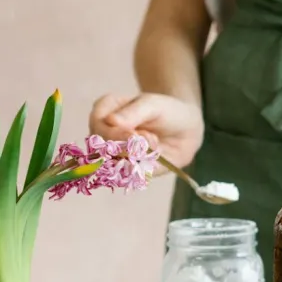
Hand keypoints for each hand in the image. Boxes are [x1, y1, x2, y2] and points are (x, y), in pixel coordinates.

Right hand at [89, 93, 203, 166]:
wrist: (184, 130)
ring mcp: (110, 152)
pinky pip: (126, 176)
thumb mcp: (152, 105)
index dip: (114, 134)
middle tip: (152, 138)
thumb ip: (132, 112)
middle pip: (102, 147)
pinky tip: (155, 156)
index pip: (97, 124)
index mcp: (103, 110)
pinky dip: (143, 168)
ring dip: (138, 158)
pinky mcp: (123, 169)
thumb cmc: (165, 111)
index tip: (136, 135)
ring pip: (113, 164)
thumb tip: (110, 121)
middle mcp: (101, 133)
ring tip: (155, 144)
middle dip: (130, 147)